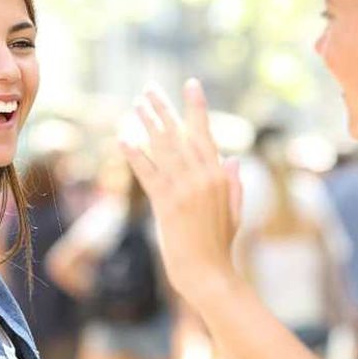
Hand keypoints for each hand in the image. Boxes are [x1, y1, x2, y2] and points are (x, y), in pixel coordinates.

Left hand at [121, 79, 243, 303]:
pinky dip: (135, 156)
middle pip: (180, 135)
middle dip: (163, 110)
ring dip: (147, 124)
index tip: (190, 85)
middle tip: (149, 89)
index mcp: (219, 177)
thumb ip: (234, 186)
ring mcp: (185, 190)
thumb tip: (234, 161)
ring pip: (163, 149)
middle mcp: (203, 178)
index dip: (197, 108)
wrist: (209, 273)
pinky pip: (148, 174)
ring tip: (135, 105)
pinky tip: (123, 139)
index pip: (206, 134)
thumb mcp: (235, 212)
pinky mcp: (167, 204)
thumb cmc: (220, 247)